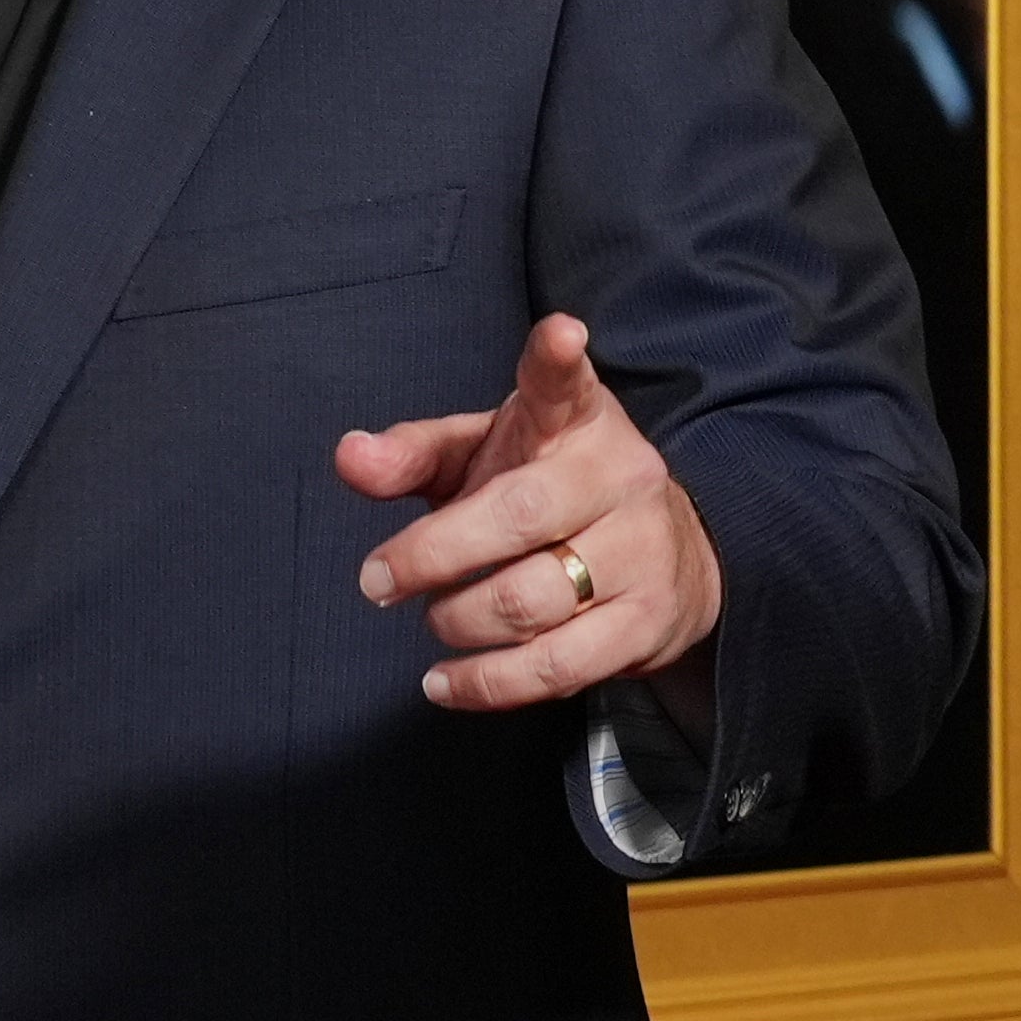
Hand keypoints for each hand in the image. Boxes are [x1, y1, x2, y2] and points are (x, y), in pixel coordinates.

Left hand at [340, 314, 722, 719]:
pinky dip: (488, 685)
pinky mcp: (647, 624)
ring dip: (459, 620)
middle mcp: (618, 478)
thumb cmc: (549, 493)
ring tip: (433, 619)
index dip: (558, 359)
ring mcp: (642, 552)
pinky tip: (445, 681)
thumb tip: (349, 456)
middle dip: (434, 554)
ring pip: (533, 599)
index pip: (566, 383)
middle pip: (519, 516)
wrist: (671, 555)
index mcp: (575, 422)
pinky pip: (558, 667)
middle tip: (378, 579)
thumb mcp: (483, 456)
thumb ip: (413, 453)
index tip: (560, 335)